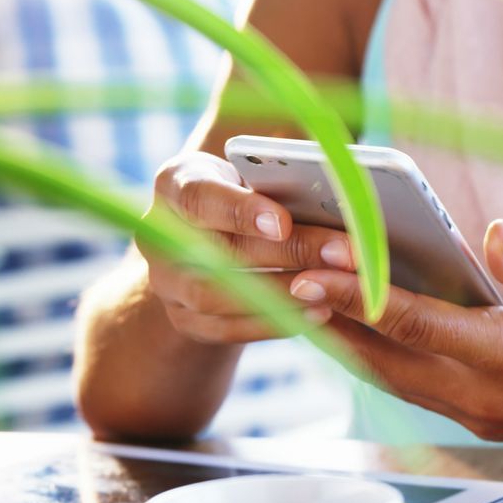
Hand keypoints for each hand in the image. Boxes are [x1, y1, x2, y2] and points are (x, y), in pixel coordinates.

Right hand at [137, 150, 350, 343]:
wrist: (211, 236)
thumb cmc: (247, 191)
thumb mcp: (254, 173)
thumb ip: (281, 179)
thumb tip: (340, 190)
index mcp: (175, 184)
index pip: (200, 197)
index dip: (240, 212)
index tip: (283, 222)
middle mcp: (158, 234)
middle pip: (217, 252)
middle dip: (287, 254)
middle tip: (344, 254)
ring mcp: (166, 282)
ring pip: (218, 296)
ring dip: (282, 294)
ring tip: (335, 287)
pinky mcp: (183, 319)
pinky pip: (226, 329)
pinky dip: (274, 323)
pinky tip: (319, 312)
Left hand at [289, 219, 502, 443]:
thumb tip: (490, 235)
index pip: (414, 322)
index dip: (360, 294)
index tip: (315, 268)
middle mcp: (480, 394)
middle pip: (385, 358)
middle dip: (332, 321)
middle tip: (288, 283)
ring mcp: (477, 413)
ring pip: (392, 379)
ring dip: (348, 345)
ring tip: (308, 308)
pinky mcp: (481, 417)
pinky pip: (412, 389)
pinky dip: (379, 360)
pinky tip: (363, 336)